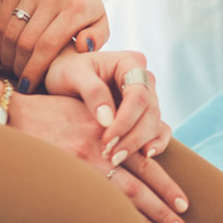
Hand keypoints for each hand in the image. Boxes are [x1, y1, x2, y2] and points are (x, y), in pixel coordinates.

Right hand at [0, 0, 107, 91]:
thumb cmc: (86, 3)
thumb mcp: (101, 20)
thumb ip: (97, 38)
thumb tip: (83, 48)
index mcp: (76, 8)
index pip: (47, 46)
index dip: (34, 70)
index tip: (28, 86)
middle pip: (26, 41)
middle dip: (20, 66)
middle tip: (21, 79)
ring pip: (12, 31)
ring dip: (8, 55)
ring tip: (12, 67)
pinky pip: (3, 18)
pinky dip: (1, 39)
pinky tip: (5, 51)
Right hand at [8, 91, 187, 222]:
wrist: (9, 115)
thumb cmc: (50, 112)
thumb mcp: (87, 111)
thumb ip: (112, 128)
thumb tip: (140, 149)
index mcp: (109, 133)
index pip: (146, 164)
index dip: (167, 186)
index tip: (185, 204)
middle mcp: (99, 151)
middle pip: (139, 187)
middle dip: (163, 210)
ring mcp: (79, 168)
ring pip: (120, 201)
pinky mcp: (61, 179)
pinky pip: (92, 206)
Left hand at [45, 49, 171, 163]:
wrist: (63, 78)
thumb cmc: (66, 71)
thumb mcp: (72, 75)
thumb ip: (92, 92)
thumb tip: (107, 120)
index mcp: (129, 63)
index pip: (138, 94)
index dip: (126, 119)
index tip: (107, 139)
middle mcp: (143, 79)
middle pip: (150, 111)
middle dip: (133, 136)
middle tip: (111, 156)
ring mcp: (147, 97)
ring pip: (155, 123)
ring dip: (139, 144)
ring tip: (116, 159)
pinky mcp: (144, 114)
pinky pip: (159, 129)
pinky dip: (155, 143)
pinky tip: (145, 156)